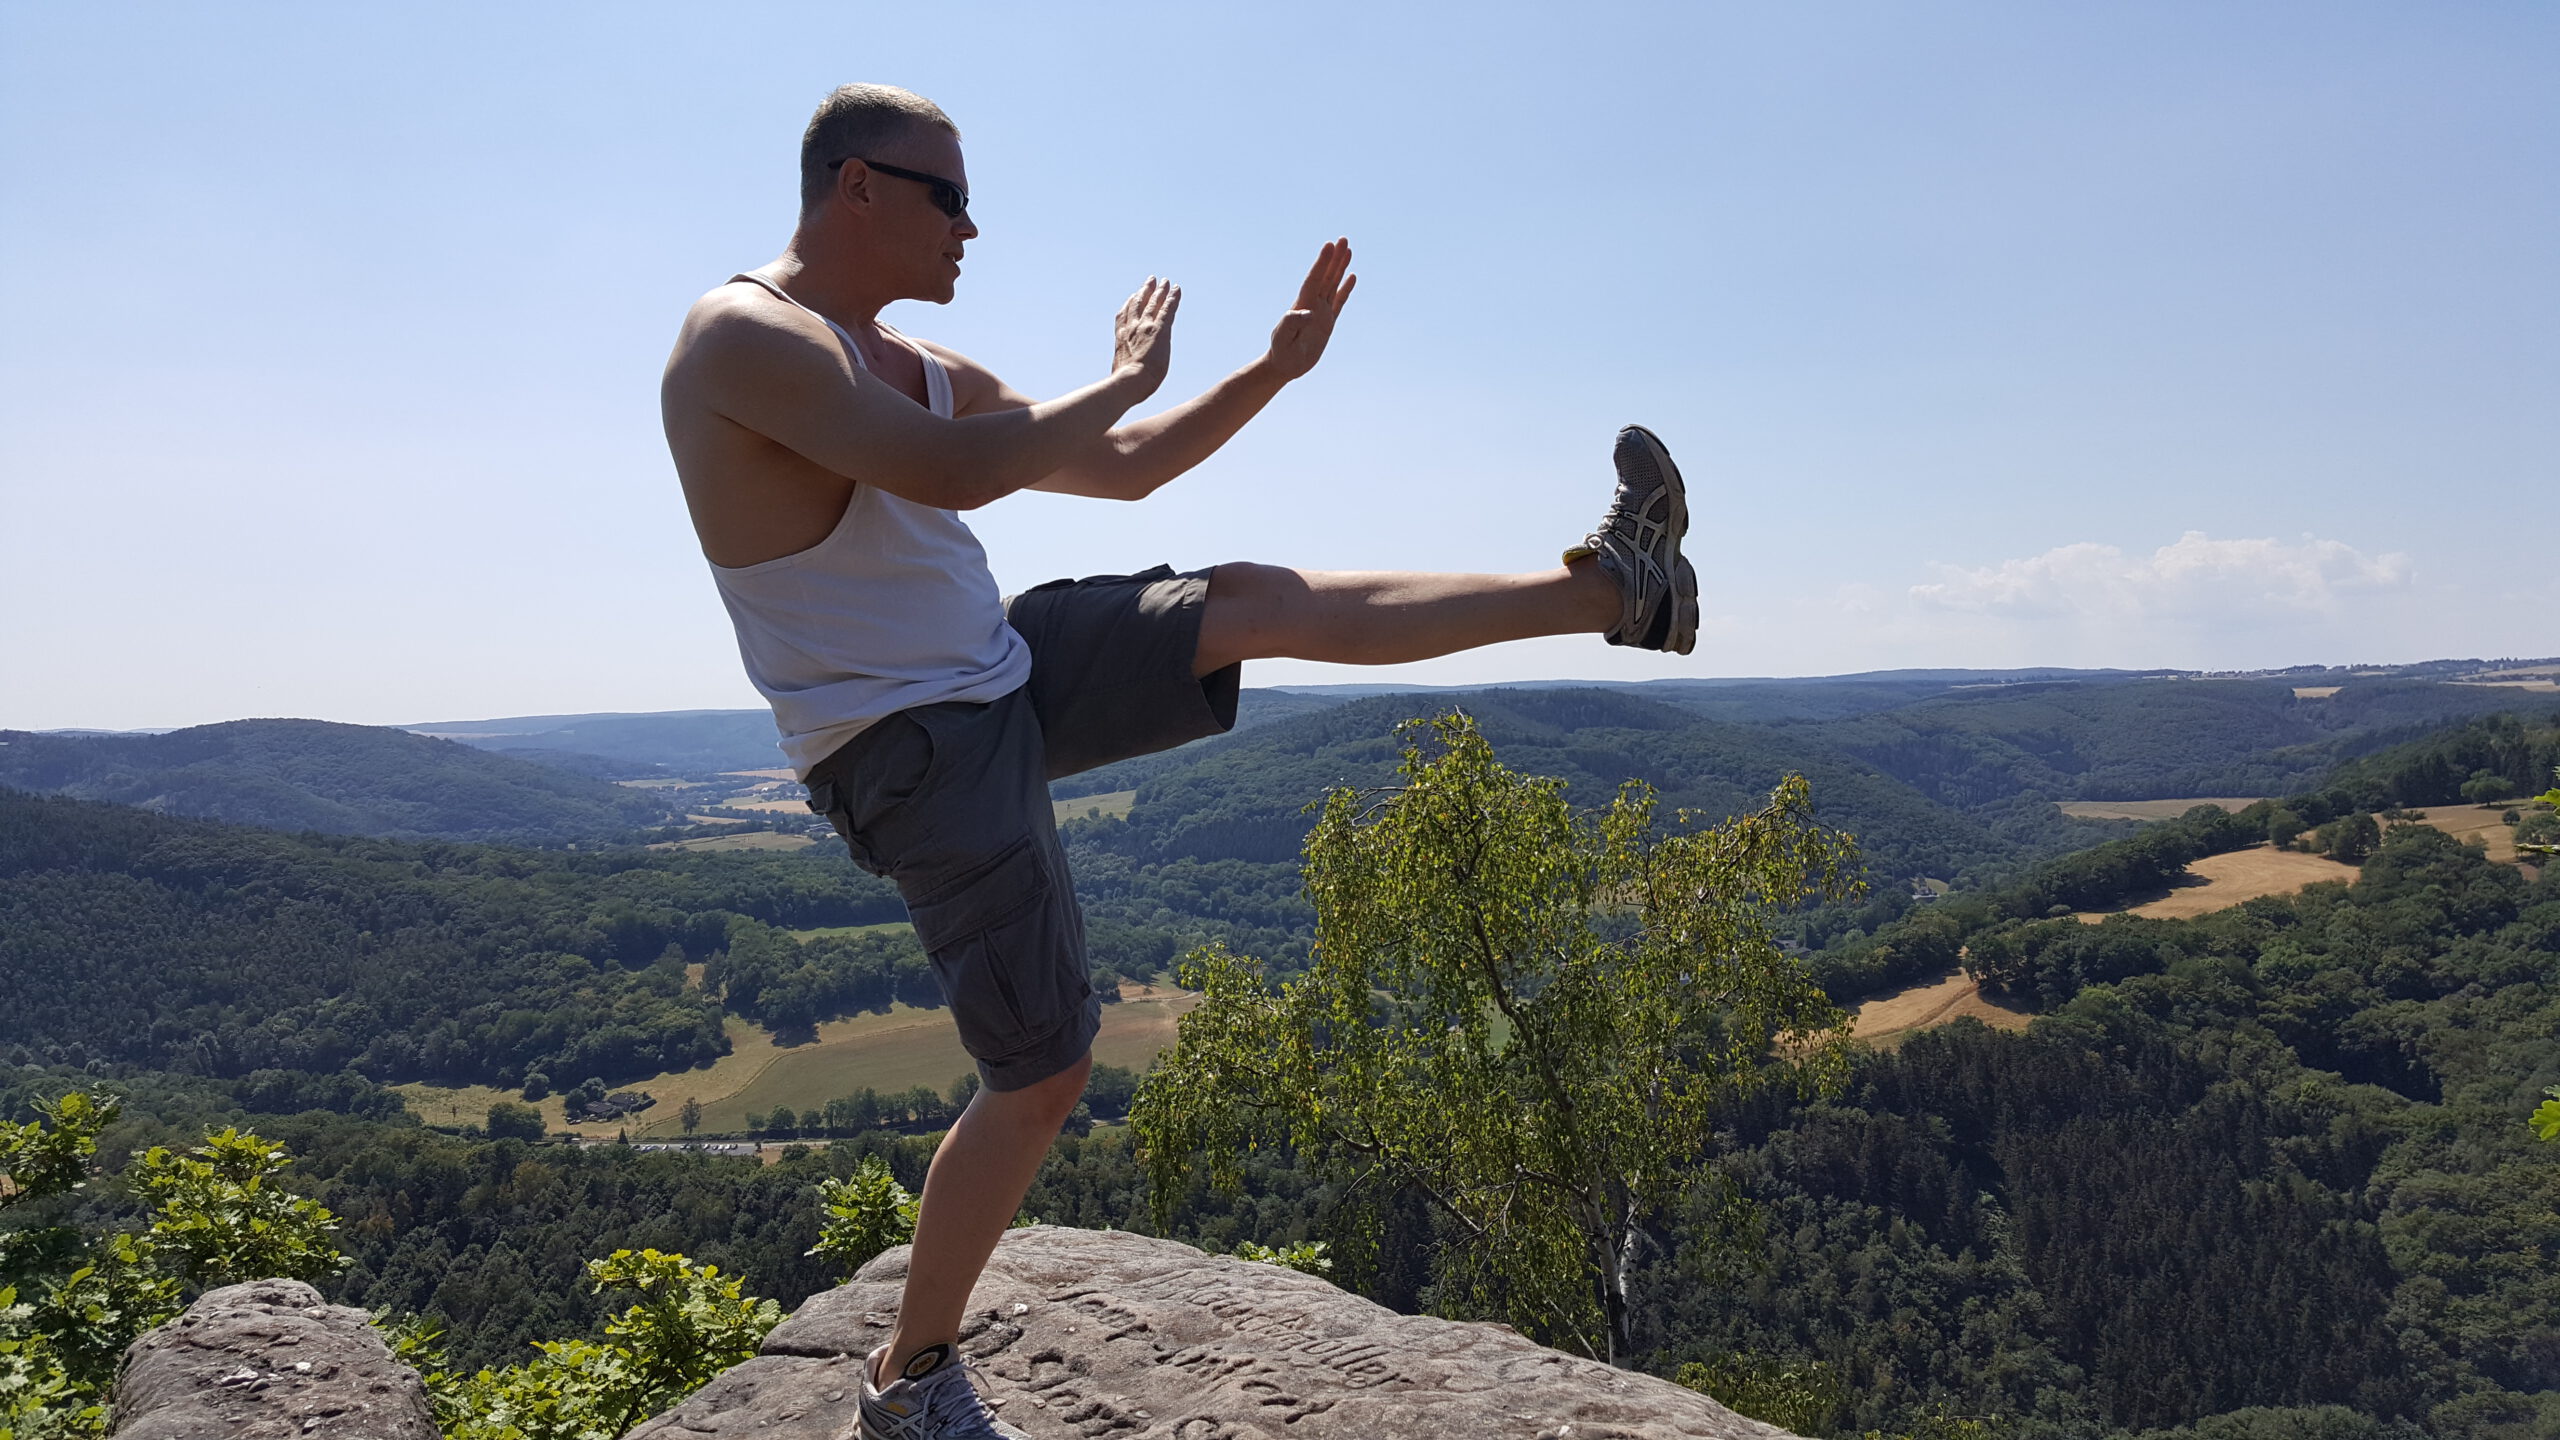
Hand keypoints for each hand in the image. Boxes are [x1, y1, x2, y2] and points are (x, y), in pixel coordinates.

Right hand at [1113, 276, 1178, 397]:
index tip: (1131, 297)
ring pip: (1153, 303)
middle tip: (1149, 281)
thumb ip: (1121, 374)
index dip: (1128, 305)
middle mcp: (1132, 329)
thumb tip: (1120, 387)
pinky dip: (1172, 298)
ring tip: (1163, 281)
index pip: (1124, 318)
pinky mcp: (1160, 329)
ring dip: (1158, 291)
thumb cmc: (1124, 387)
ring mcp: (1145, 328)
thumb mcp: (1119, 378)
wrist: (1129, 382)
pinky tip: (1176, 289)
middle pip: (1138, 305)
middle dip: (1143, 292)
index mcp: (1121, 340)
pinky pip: (1168, 309)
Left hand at [1263, 238, 1356, 381]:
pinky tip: (1352, 277)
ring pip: (1332, 284)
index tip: (1329, 246)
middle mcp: (1312, 305)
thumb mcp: (1282, 339)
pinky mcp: (1327, 322)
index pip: (1314, 280)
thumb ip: (1291, 323)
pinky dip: (1345, 289)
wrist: (1284, 365)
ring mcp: (1320, 312)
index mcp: (1302, 306)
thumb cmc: (1281, 353)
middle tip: (1343, 239)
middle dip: (1334, 258)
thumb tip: (1309, 312)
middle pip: (1325, 277)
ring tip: (1348, 250)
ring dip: (1340, 267)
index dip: (1322, 263)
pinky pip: (1339, 302)